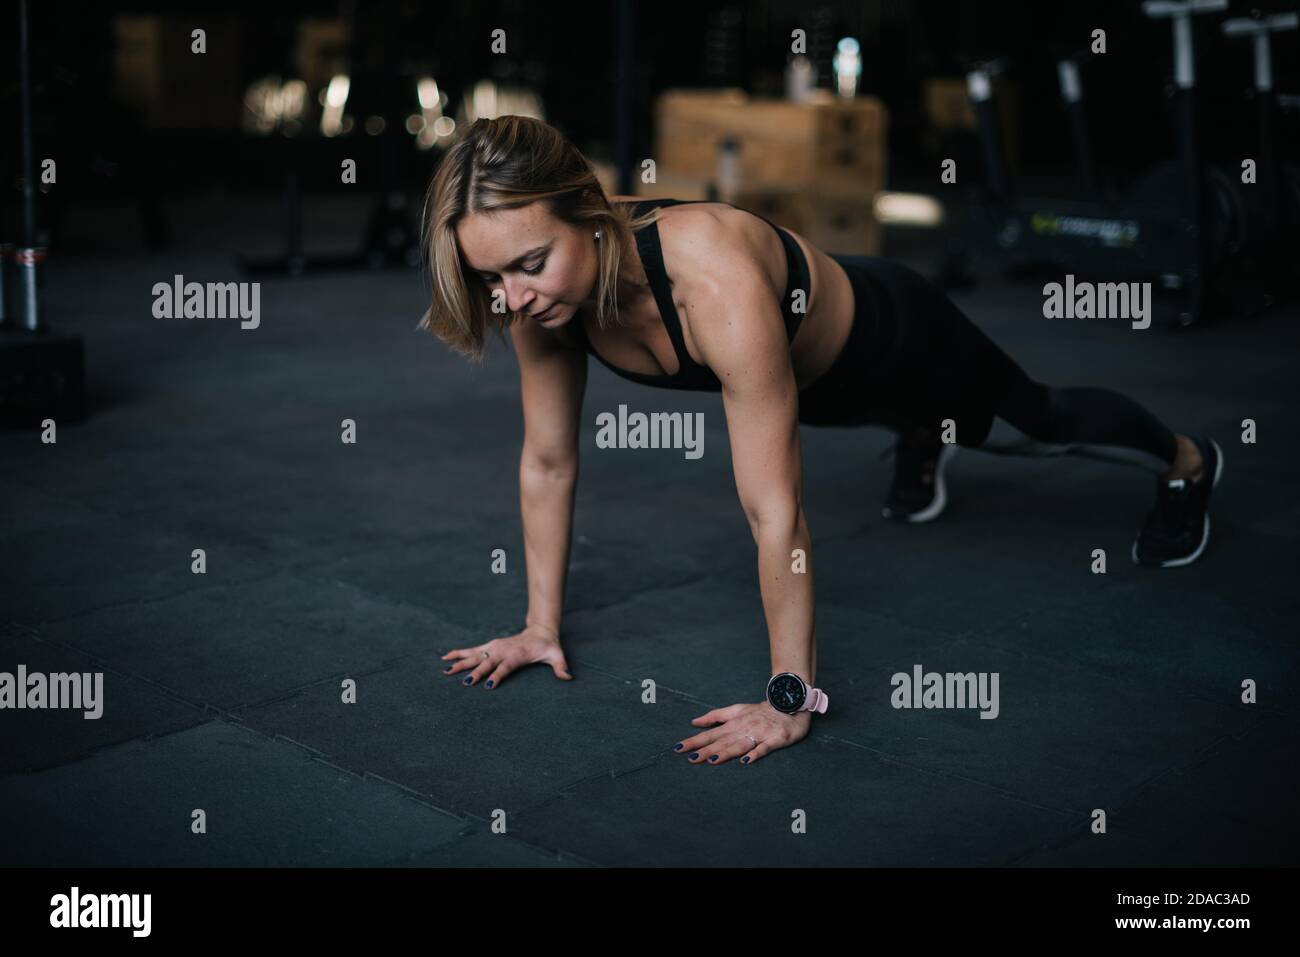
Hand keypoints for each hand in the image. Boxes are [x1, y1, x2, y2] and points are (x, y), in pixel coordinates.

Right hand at [440, 624, 571, 689]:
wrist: (540, 631)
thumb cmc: (548, 646)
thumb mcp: (556, 655)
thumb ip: (561, 666)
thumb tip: (568, 677)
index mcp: (516, 655)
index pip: (505, 667)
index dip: (498, 675)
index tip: (488, 685)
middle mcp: (503, 651)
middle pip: (486, 663)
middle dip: (475, 672)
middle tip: (463, 681)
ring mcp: (495, 647)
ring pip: (474, 655)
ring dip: (460, 662)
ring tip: (445, 669)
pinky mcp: (490, 646)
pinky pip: (472, 651)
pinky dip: (459, 653)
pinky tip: (446, 657)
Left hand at [674, 701, 811, 765]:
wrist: (789, 703)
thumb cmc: (761, 710)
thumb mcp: (737, 709)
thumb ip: (716, 716)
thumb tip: (694, 722)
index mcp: (733, 724)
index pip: (710, 734)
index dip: (694, 741)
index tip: (678, 748)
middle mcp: (744, 729)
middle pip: (722, 742)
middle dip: (706, 750)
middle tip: (691, 759)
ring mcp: (759, 734)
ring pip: (740, 745)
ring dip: (726, 753)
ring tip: (712, 760)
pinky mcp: (775, 739)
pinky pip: (764, 748)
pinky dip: (755, 754)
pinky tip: (746, 761)